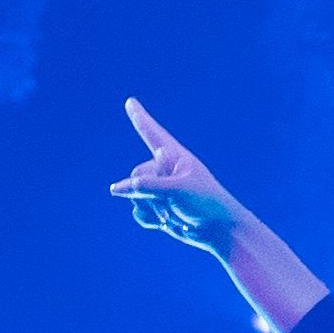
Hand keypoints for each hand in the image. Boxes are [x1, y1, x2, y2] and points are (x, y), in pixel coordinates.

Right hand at [109, 98, 258, 267]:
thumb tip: (115, 189)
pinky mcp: (158, 207)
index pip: (153, 133)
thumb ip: (144, 186)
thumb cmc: (205, 203)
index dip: (141, 118)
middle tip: (171, 201)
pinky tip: (165, 223)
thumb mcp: (175, 190)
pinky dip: (148, 218)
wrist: (218, 231)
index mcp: (176, 157)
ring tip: (172, 212)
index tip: (131, 101)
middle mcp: (166, 170)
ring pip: (133, 194)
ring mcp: (160, 189)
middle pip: (136, 174)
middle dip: (146, 191)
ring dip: (150, 207)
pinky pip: (138, 211)